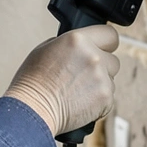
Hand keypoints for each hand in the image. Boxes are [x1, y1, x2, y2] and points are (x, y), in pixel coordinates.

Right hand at [4, 24, 120, 136]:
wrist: (33, 111)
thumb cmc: (33, 83)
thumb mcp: (45, 49)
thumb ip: (69, 44)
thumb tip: (82, 46)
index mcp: (77, 40)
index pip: (110, 35)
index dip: (106, 43)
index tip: (102, 49)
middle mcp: (93, 56)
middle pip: (113, 60)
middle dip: (103, 68)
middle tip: (83, 77)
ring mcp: (101, 77)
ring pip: (111, 80)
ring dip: (99, 86)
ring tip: (77, 92)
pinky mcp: (105, 98)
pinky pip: (109, 98)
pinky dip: (98, 102)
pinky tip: (80, 103)